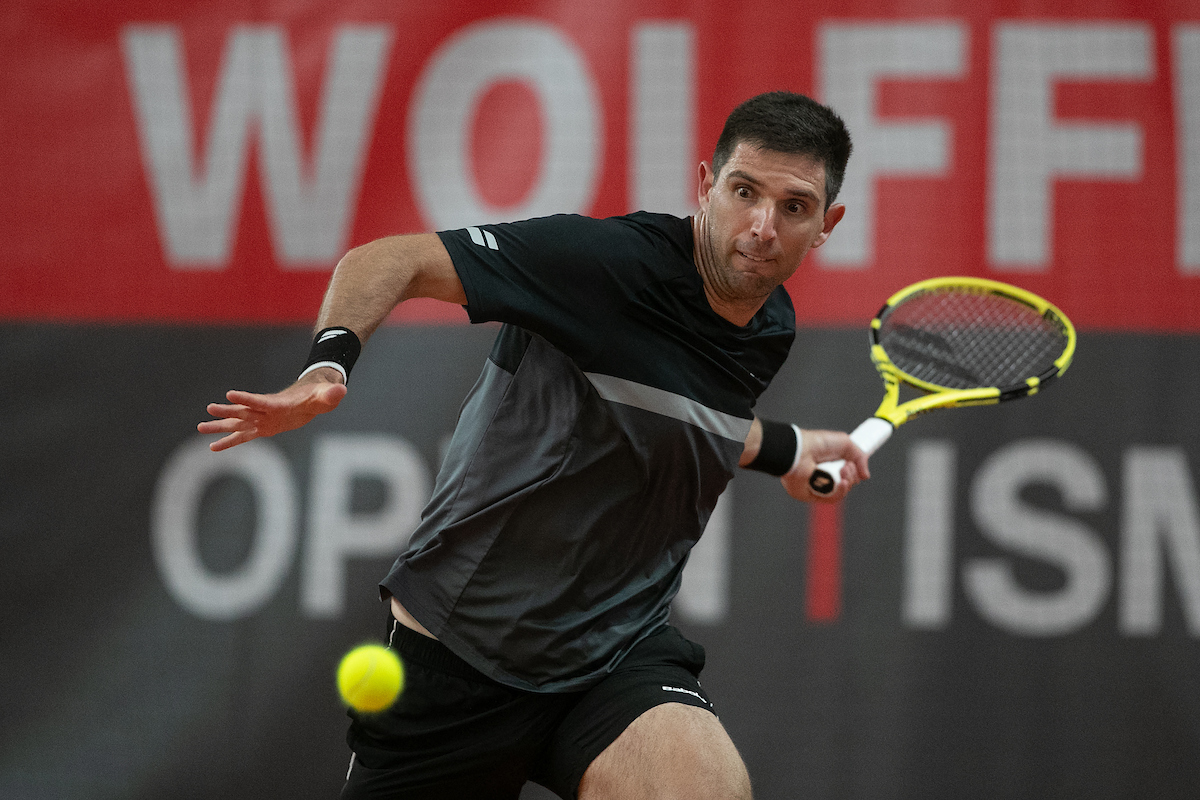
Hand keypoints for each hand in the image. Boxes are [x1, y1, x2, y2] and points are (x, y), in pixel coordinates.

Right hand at [198, 371, 347, 451]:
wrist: (312, 397)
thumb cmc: (320, 395)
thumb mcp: (327, 395)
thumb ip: (331, 394)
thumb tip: (342, 391)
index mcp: (278, 404)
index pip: (261, 401)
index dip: (247, 399)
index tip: (230, 394)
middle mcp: (266, 411)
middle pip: (244, 412)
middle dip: (227, 412)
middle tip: (209, 408)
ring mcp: (262, 419)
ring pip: (238, 424)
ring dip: (220, 427)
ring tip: (199, 427)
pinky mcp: (263, 428)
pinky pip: (243, 436)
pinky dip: (228, 442)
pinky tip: (212, 448)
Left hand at [780, 428, 869, 502]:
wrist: (800, 450)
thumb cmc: (818, 443)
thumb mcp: (845, 443)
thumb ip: (860, 457)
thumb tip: (865, 476)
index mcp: (829, 463)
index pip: (846, 473)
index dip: (854, 471)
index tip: (857, 465)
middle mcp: (823, 475)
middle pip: (846, 483)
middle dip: (851, 475)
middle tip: (847, 465)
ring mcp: (817, 486)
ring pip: (840, 492)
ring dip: (847, 481)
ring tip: (843, 470)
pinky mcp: (811, 495)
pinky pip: (831, 499)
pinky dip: (840, 491)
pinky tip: (842, 482)